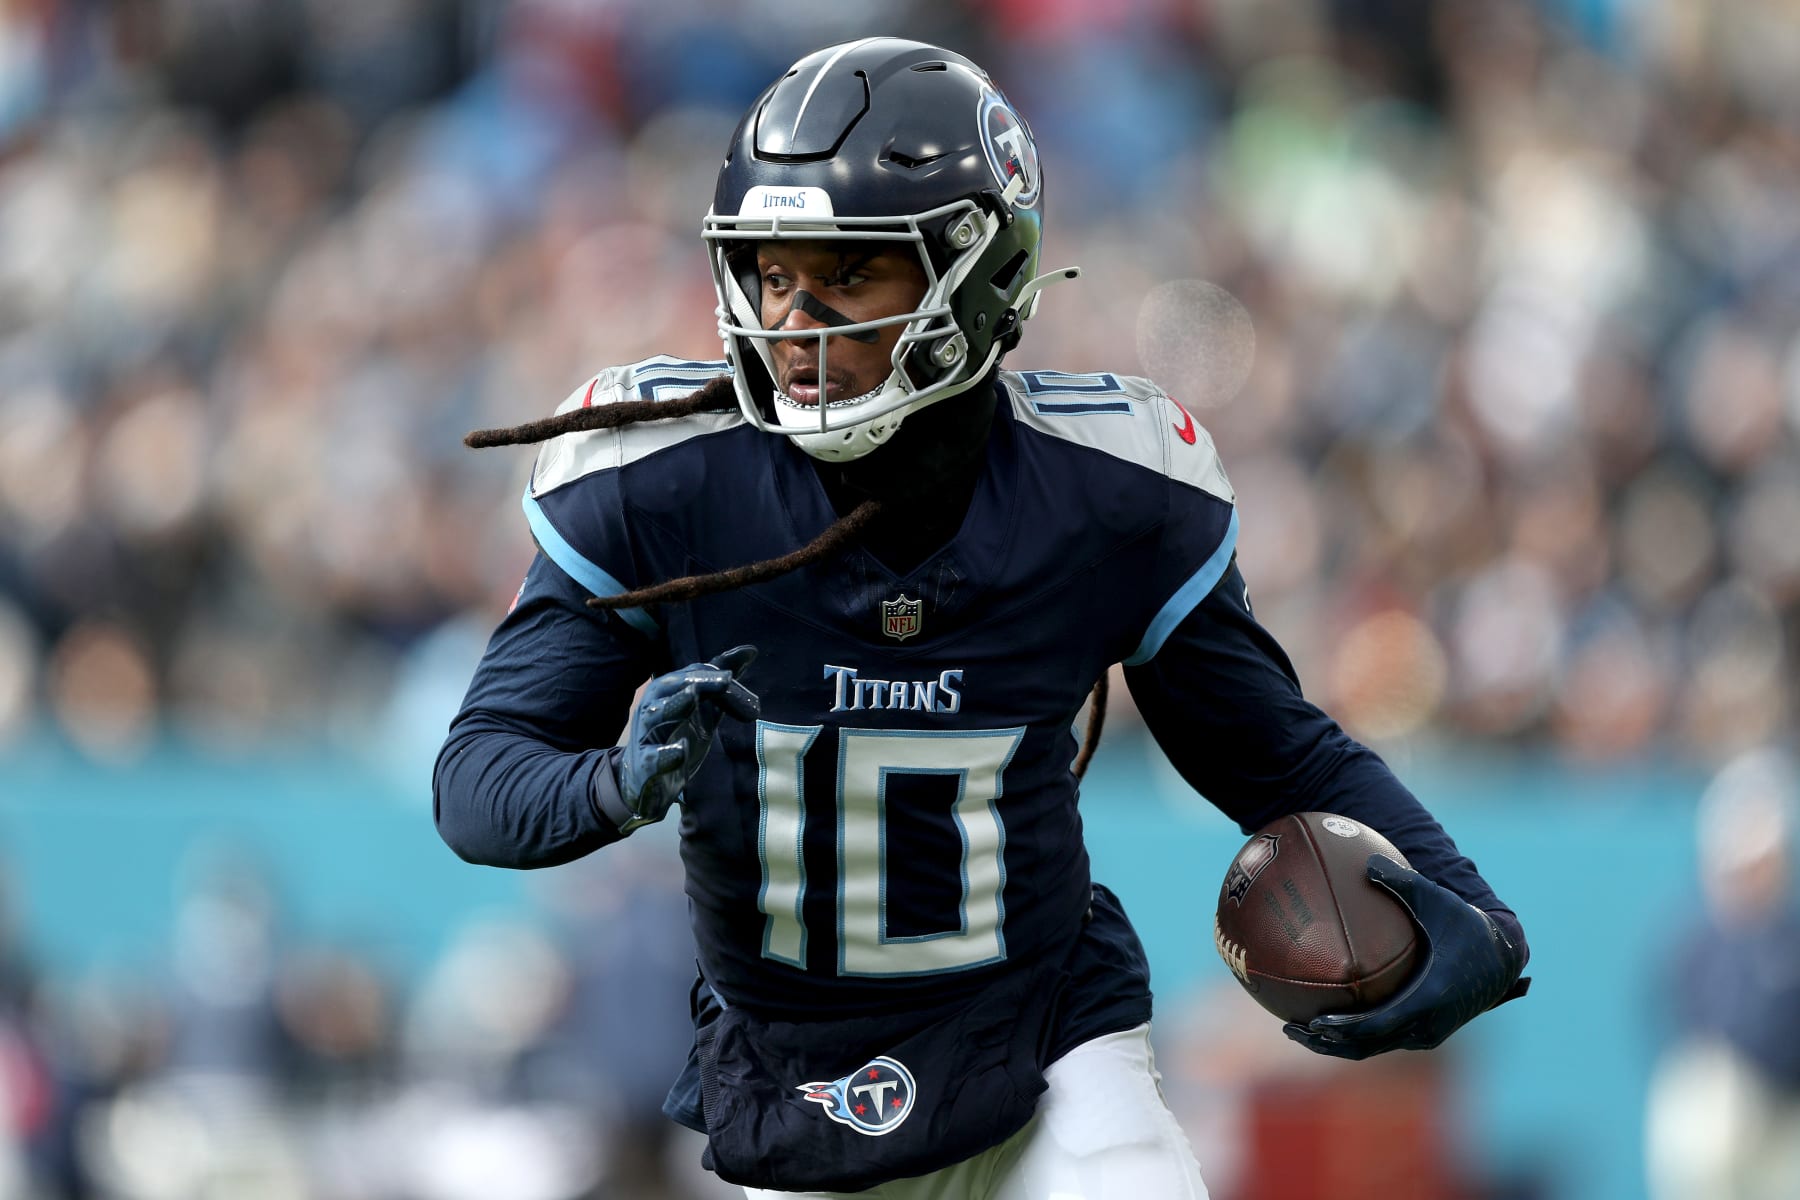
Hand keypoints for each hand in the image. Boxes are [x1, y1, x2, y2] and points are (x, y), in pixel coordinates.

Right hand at [614, 645, 759, 831]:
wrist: (646, 784)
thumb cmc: (675, 738)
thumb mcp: (703, 711)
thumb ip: (722, 684)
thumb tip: (750, 650)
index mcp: (666, 694)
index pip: (687, 676)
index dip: (711, 675)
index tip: (734, 677)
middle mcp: (652, 710)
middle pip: (668, 688)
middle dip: (696, 681)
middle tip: (725, 680)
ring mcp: (646, 737)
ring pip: (655, 716)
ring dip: (674, 706)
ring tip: (693, 698)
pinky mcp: (644, 766)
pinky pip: (652, 758)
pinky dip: (664, 755)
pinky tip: (681, 751)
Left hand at [1284, 854, 1529, 1059]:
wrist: (1501, 956)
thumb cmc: (1466, 924)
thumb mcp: (1436, 900)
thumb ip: (1401, 882)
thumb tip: (1367, 862)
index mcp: (1429, 996)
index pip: (1379, 1023)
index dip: (1345, 1028)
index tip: (1314, 1023)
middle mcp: (1428, 1023)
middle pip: (1368, 1045)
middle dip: (1328, 1043)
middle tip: (1290, 1029)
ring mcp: (1428, 1032)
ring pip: (1375, 1048)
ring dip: (1338, 1046)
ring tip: (1298, 1032)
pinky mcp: (1426, 1032)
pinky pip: (1384, 1040)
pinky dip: (1355, 1038)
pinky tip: (1328, 1023)